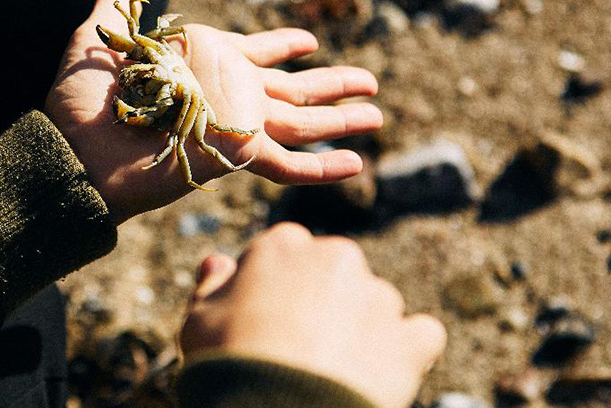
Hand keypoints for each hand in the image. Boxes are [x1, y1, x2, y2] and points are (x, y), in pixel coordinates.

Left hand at [45, 0, 382, 221]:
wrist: (73, 147)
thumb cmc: (80, 101)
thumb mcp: (96, 41)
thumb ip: (115, 12)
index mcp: (201, 66)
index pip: (253, 53)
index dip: (282, 46)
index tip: (308, 41)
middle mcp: (223, 96)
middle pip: (291, 90)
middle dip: (332, 86)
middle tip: (372, 83)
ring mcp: (231, 125)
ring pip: (298, 123)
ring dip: (340, 120)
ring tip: (377, 115)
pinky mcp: (232, 154)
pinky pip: (284, 162)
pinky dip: (320, 166)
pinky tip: (356, 163)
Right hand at [179, 223, 445, 407]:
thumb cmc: (228, 363)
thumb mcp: (197, 319)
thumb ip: (212, 283)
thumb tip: (219, 261)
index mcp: (284, 244)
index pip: (283, 254)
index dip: (272, 289)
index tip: (262, 321)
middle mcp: (336, 257)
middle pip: (333, 274)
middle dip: (322, 303)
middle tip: (298, 346)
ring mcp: (379, 296)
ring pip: (374, 304)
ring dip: (361, 328)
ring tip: (332, 370)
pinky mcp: (410, 338)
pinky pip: (419, 336)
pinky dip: (407, 352)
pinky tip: (381, 373)